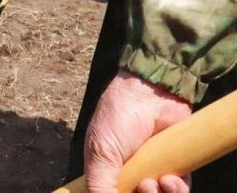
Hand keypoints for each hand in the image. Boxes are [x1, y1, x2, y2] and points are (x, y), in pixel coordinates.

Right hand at [85, 71, 191, 192]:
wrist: (151, 95)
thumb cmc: (118, 119)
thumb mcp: (101, 154)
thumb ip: (99, 185)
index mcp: (106, 171)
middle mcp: (129, 174)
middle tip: (144, 186)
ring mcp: (152, 171)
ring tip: (158, 182)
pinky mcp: (174, 167)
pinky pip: (179, 190)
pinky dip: (178, 190)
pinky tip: (171, 178)